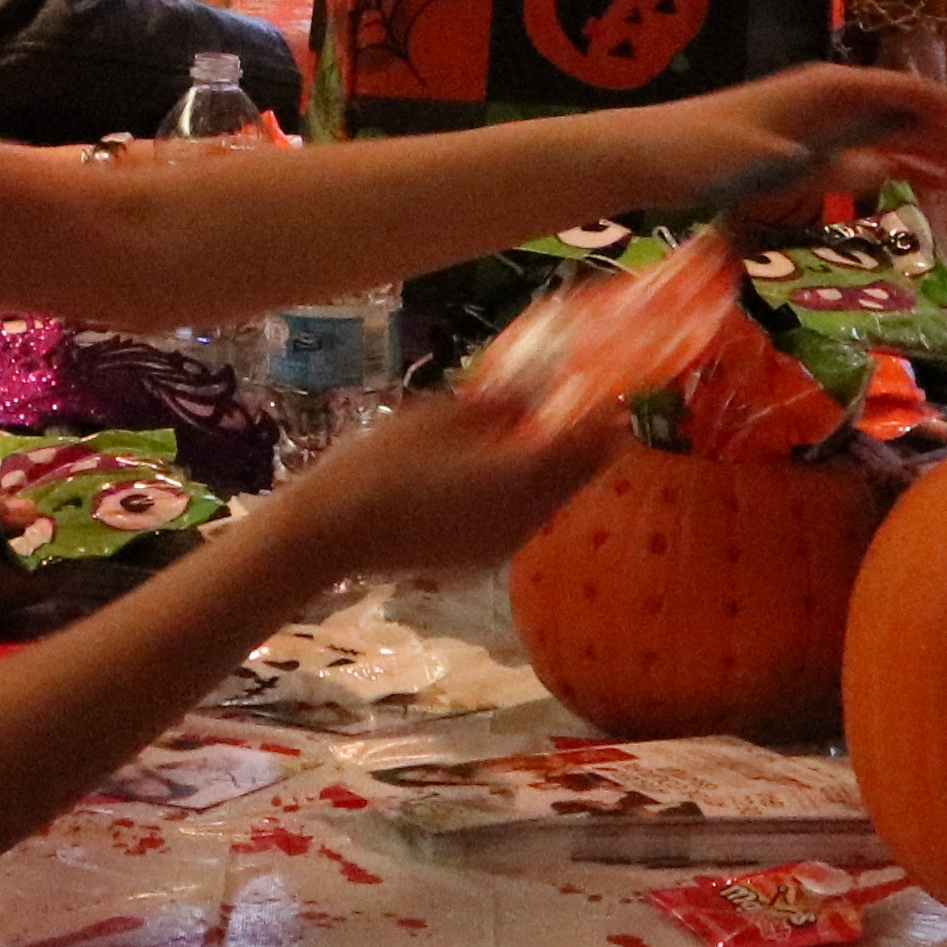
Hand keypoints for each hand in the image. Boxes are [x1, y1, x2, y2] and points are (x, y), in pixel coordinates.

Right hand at [258, 379, 624, 577]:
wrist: (334, 534)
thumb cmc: (380, 463)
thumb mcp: (440, 415)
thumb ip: (500, 404)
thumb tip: (541, 387)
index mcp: (518, 476)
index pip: (585, 446)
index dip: (604, 420)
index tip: (612, 395)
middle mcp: (524, 517)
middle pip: (577, 478)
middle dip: (587, 445)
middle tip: (588, 411)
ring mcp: (506, 544)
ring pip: (553, 501)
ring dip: (560, 470)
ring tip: (546, 435)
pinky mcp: (485, 559)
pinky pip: (526, 520)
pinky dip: (531, 493)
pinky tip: (507, 471)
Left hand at [624, 66, 946, 215]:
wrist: (645, 155)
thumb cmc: (701, 155)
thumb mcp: (770, 166)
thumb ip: (831, 166)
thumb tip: (890, 164)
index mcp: (831, 89)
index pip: (918, 98)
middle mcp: (834, 94)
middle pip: (920, 111)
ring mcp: (823, 116)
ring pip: (902, 129)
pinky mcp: (808, 140)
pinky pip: (875, 146)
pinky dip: (910, 162)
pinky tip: (938, 182)